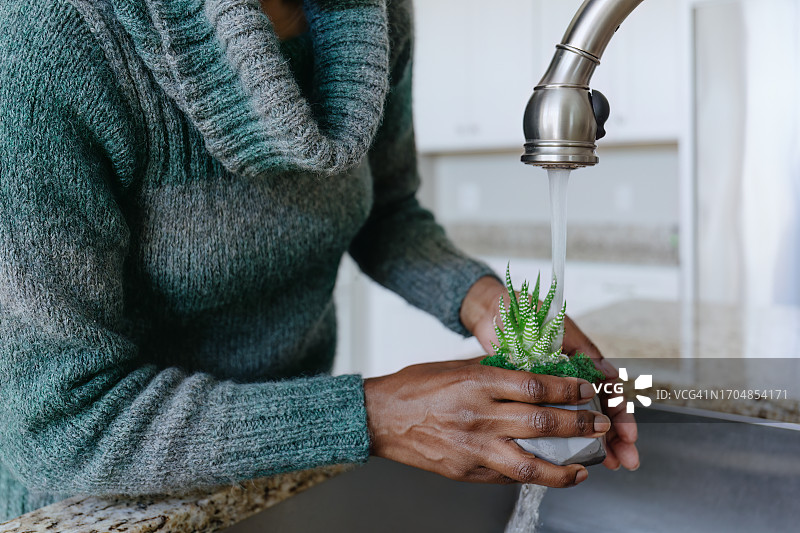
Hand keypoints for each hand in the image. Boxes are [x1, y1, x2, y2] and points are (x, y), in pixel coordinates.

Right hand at [364, 358, 609, 486]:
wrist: (380, 418)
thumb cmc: (415, 387)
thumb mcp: (457, 365)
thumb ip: (495, 368)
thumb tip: (533, 368)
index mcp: (476, 382)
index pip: (535, 386)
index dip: (569, 389)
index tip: (588, 389)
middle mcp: (478, 415)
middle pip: (542, 422)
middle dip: (580, 424)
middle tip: (601, 423)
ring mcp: (473, 447)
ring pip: (530, 463)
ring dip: (566, 465)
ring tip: (587, 464)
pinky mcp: (467, 471)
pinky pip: (508, 476)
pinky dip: (534, 476)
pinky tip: (551, 474)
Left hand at [460, 276, 639, 471]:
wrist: (494, 310)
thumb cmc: (528, 312)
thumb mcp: (560, 328)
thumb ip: (583, 349)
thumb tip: (608, 374)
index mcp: (582, 362)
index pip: (609, 392)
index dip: (621, 414)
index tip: (627, 434)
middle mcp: (570, 378)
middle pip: (600, 411)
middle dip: (616, 436)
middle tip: (626, 459)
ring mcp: (552, 389)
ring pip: (579, 419)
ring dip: (596, 440)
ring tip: (609, 461)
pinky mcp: (529, 396)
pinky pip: (550, 418)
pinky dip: (563, 436)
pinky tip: (572, 453)